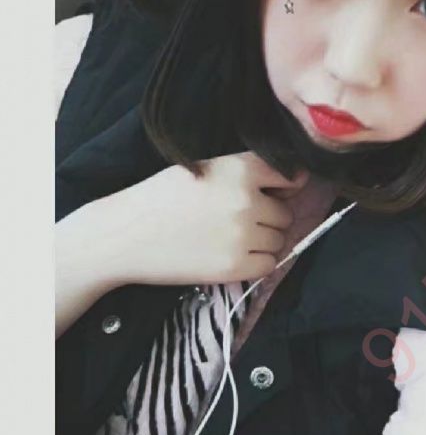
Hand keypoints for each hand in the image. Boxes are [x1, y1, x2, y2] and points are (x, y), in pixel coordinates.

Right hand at [98, 152, 308, 286]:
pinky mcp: (234, 266)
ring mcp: (243, 235)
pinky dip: (257, 262)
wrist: (124, 235)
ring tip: (233, 238)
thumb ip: (245, 172)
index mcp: (240, 169)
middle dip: (270, 217)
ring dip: (264, 241)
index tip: (277, 193)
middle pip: (285, 213)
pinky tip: (234, 255)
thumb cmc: (162, 197)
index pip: (292, 176)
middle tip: (241, 220)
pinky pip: (268, 265)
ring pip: (280, 240)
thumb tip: (290, 185)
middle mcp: (247, 200)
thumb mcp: (206, 168)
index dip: (287, 186)